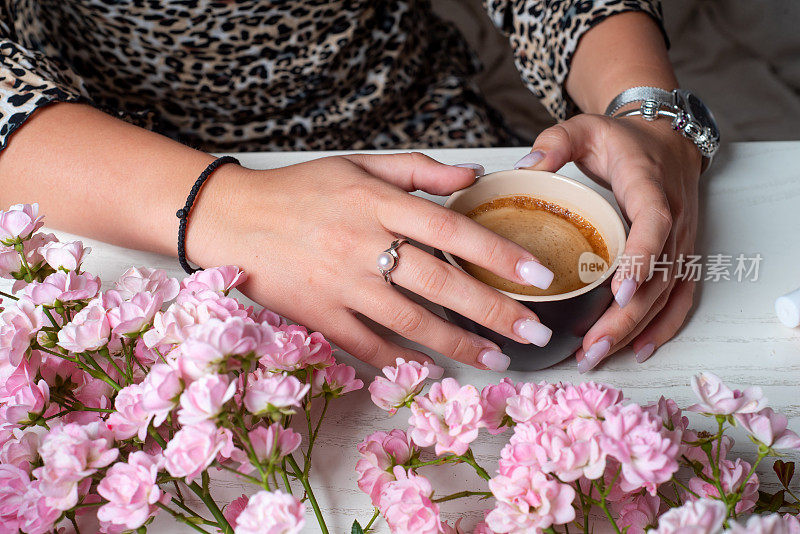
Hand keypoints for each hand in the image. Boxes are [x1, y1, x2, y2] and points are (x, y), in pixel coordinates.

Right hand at [188, 153, 555, 370]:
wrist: (231, 218)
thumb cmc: (299, 190)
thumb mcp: (359, 166)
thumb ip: (418, 170)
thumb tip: (474, 177)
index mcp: (376, 203)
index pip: (450, 229)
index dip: (498, 254)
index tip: (537, 277)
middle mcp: (361, 245)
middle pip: (440, 283)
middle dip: (494, 312)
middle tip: (535, 335)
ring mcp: (338, 284)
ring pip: (410, 321)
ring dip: (458, 345)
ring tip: (497, 360)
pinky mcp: (317, 315)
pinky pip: (366, 344)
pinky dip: (401, 359)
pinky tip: (431, 368)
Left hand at [515, 113, 701, 370]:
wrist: (665, 137)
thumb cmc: (620, 138)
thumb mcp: (583, 128)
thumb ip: (555, 143)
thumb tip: (526, 168)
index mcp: (650, 185)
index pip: (654, 222)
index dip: (642, 257)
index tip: (619, 292)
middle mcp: (675, 217)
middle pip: (660, 275)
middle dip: (627, 316)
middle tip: (591, 346)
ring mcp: (683, 239)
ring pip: (668, 293)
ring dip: (637, 329)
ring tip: (598, 355)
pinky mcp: (682, 255)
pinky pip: (681, 296)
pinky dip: (664, 326)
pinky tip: (638, 351)